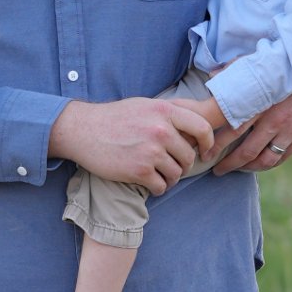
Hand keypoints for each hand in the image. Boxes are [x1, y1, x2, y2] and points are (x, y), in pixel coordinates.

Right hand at [49, 95, 220, 192]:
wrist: (83, 130)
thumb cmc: (115, 117)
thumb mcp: (146, 104)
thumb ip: (172, 110)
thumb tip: (201, 111)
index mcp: (165, 111)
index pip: (202, 128)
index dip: (207, 143)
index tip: (204, 151)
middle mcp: (161, 130)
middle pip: (189, 157)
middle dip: (182, 165)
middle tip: (170, 165)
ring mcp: (151, 152)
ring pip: (176, 174)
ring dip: (169, 178)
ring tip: (157, 174)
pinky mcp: (139, 171)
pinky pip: (161, 187)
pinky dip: (157, 188)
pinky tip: (147, 182)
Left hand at [212, 35, 291, 173]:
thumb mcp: (268, 63)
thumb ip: (239, 70)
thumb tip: (213, 76)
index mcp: (264, 101)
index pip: (234, 128)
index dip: (218, 143)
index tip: (205, 152)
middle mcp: (276, 120)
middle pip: (247, 151)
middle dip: (229, 163)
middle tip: (215, 169)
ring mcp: (291, 130)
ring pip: (266, 159)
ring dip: (249, 168)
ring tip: (236, 169)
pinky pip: (283, 156)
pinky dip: (270, 163)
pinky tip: (260, 164)